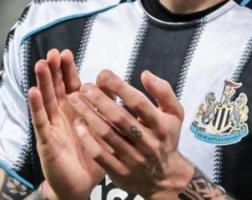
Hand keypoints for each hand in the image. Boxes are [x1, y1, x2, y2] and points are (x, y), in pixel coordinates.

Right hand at [28, 49, 104, 199]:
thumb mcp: (104, 127)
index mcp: (76, 111)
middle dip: (54, 70)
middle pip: (56, 88)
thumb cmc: (92, 154)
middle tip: (53, 52)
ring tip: (41, 64)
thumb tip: (115, 84)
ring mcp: (52, 127)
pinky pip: (41, 121)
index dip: (67, 70)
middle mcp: (62, 116)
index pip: (70, 85)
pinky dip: (37, 106)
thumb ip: (108, 106)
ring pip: (46, 100)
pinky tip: (33, 91)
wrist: (80, 184)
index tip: (66, 52)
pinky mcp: (47, 140)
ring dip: (43, 82)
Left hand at [68, 69, 193, 198]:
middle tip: (84, 87)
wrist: (165, 177)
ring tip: (75, 101)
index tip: (104, 74)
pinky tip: (78, 124)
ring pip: (106, 134)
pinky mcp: (119, 171)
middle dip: (99, 100)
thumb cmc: (167, 138)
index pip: (138, 103)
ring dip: (88, 115)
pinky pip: (99, 154)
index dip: (120, 87)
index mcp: (161, 125)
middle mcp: (147, 142)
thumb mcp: (175, 113)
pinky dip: (87, 138)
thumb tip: (146, 74)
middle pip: (119, 118)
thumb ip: (163, 91)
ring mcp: (133, 158)